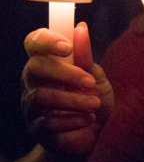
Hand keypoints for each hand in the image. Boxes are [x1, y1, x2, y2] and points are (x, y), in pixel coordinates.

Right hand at [21, 23, 113, 154]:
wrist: (92, 134)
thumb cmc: (92, 98)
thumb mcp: (95, 76)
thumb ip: (85, 56)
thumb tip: (80, 27)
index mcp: (47, 63)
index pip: (33, 42)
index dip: (46, 40)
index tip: (67, 47)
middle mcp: (33, 82)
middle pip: (34, 67)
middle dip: (66, 73)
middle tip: (90, 82)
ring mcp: (31, 106)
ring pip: (42, 96)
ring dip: (74, 100)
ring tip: (95, 104)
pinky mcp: (37, 128)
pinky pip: (48, 122)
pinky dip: (72, 119)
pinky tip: (88, 119)